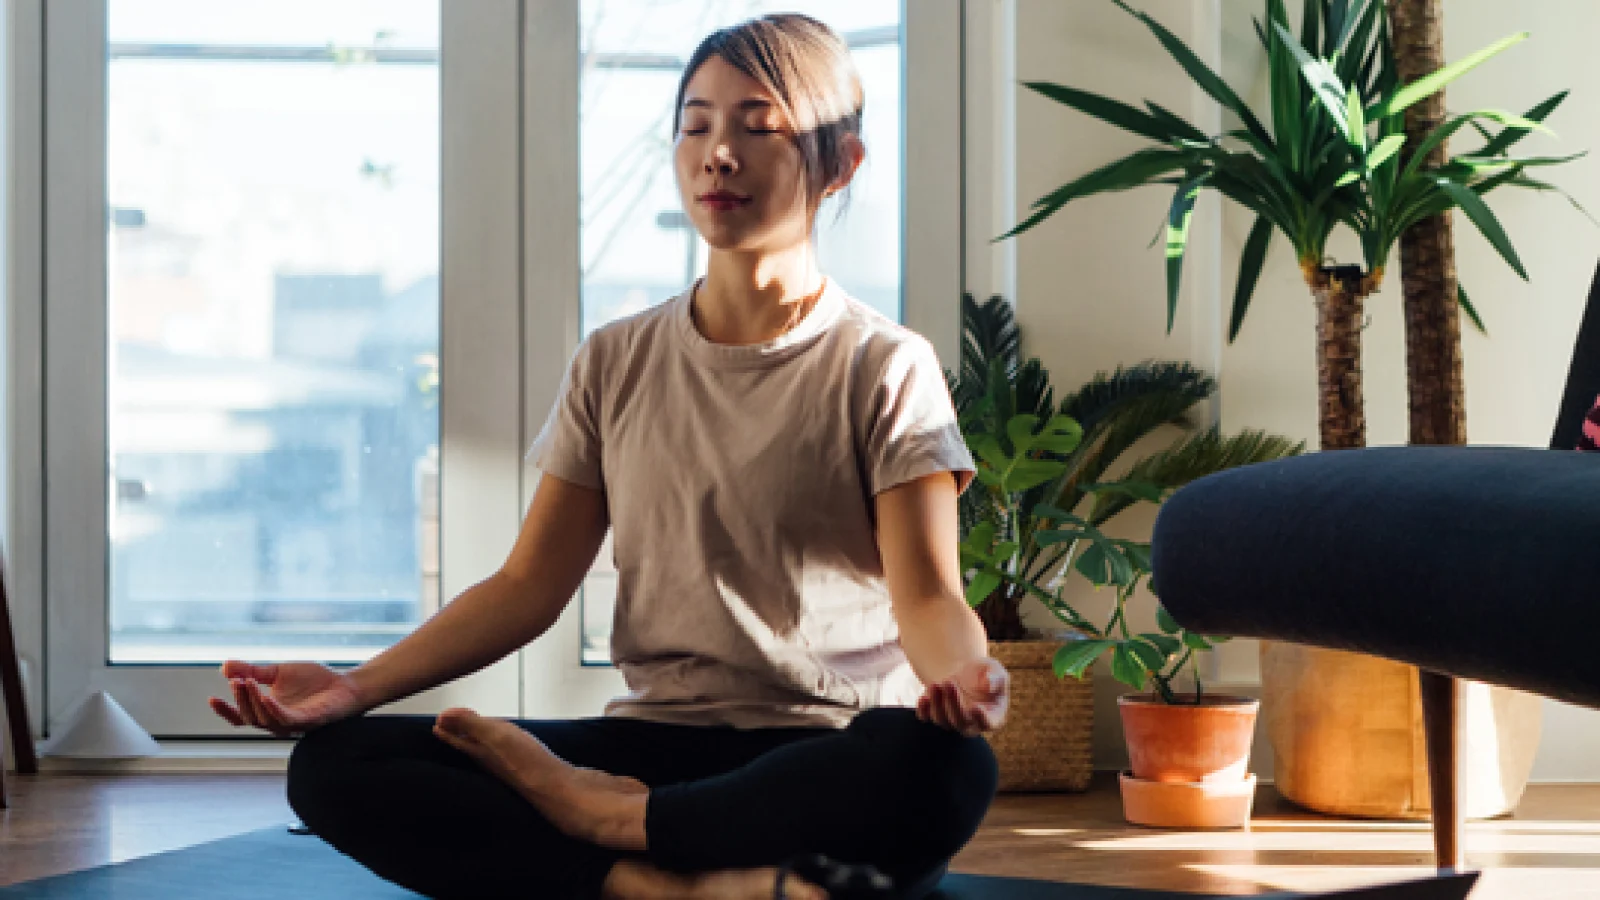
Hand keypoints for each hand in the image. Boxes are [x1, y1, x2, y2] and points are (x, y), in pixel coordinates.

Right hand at [208, 661, 366, 736]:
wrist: (345, 684)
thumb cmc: (313, 681)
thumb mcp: (278, 671)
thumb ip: (252, 670)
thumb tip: (224, 667)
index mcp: (268, 712)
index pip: (241, 718)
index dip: (225, 711)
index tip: (211, 698)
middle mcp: (278, 722)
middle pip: (251, 718)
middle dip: (240, 699)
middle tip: (236, 680)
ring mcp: (293, 724)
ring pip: (265, 721)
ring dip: (254, 702)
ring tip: (248, 682)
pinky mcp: (309, 721)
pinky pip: (288, 720)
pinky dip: (274, 710)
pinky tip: (266, 698)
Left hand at [916, 657, 1008, 736]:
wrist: (965, 671)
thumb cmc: (985, 672)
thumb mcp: (995, 669)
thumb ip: (996, 678)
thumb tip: (988, 686)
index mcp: (993, 716)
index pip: (987, 723)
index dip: (981, 718)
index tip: (975, 707)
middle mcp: (972, 724)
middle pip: (961, 722)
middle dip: (953, 703)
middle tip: (949, 682)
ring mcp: (952, 722)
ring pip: (941, 720)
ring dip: (937, 703)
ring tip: (935, 683)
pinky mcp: (934, 714)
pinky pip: (926, 717)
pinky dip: (923, 709)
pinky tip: (924, 697)